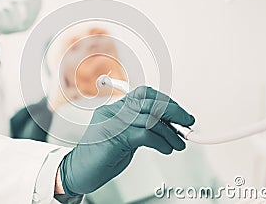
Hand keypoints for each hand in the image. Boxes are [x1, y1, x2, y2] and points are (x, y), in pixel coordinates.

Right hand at [59, 86, 194, 195]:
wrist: (77, 171)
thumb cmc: (101, 157)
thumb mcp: (125, 137)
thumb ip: (141, 127)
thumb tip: (169, 125)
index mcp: (115, 108)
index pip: (144, 94)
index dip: (166, 101)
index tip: (181, 113)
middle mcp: (113, 111)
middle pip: (149, 101)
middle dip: (174, 111)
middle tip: (188, 122)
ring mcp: (112, 122)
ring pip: (150, 118)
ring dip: (171, 132)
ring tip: (178, 143)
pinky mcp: (114, 137)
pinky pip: (145, 134)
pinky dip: (162, 142)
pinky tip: (167, 149)